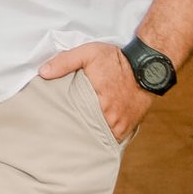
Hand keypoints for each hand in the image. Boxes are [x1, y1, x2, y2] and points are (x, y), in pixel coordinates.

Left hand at [37, 41, 151, 141]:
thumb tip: (43, 72)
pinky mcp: (128, 129)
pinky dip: (103, 138)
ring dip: (89, 136)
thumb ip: (65, 61)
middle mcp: (111, 119)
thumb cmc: (118, 60)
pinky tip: (92, 134)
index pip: (74, 121)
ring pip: (99, 139)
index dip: (64, 123)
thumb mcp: (89, 53)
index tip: (54, 124)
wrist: (149, 66)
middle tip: (61, 133)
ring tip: (76, 134)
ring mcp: (121, 126)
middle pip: (86, 133)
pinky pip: (112, 140)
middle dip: (75, 132)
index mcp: (98, 102)